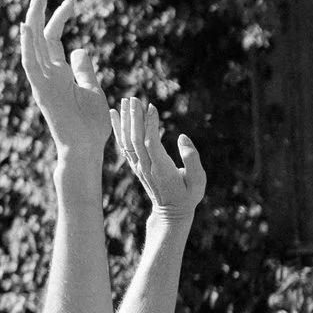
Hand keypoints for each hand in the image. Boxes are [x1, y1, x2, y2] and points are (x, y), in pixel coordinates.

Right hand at [19, 0, 110, 158]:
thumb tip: (81, 48)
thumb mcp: (92, 89)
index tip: (72, 1)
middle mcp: (48, 74)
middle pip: (39, 35)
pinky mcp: (42, 92)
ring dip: (33, 19)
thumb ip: (84, 69)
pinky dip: (27, 47)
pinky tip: (26, 26)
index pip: (54, 38)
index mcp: (59, 72)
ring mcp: (43, 82)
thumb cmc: (91, 126)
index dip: (60, 17)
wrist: (86, 149)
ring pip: (33, 44)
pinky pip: (30, 65)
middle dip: (40, 9)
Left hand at [111, 95, 206, 216]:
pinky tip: (114, 115)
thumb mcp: (198, 182)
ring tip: (125, 101)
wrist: (171, 214)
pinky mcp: (136, 166)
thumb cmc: (187, 196)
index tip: (151, 107)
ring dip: (125, 120)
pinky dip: (117, 129)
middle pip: (136, 139)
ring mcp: (139, 167)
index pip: (152, 143)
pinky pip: (124, 146)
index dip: (150, 125)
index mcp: (162, 169)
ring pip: (128, 141)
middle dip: (135, 118)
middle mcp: (147, 167)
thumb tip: (182, 138)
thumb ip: (192, 159)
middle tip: (134, 98)